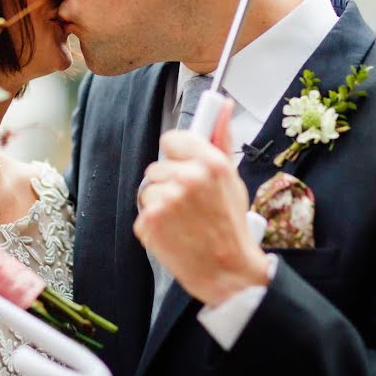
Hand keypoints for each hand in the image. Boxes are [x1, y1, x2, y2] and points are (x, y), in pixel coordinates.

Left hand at [134, 101, 269, 306]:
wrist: (228, 272)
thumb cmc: (231, 226)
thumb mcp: (232, 179)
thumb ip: (221, 139)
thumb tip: (221, 104)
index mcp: (209, 162)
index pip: (172, 139)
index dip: (177, 155)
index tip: (184, 167)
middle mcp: (186, 178)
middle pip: (157, 167)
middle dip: (169, 184)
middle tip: (189, 205)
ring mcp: (166, 200)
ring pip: (148, 191)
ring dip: (160, 205)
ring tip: (183, 222)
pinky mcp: (149, 222)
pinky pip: (142, 214)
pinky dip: (154, 225)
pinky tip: (174, 234)